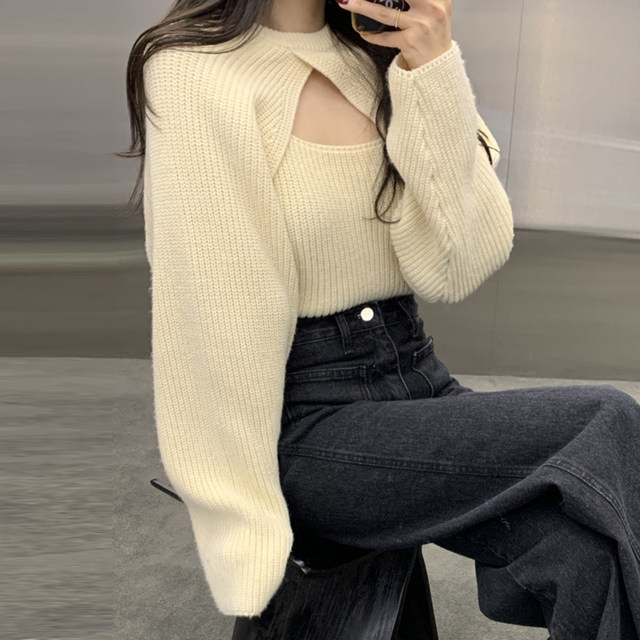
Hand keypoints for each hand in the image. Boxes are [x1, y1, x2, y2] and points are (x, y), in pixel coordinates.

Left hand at [336, 0, 452, 70]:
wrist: (438, 68)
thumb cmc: (432, 38)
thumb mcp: (434, 12)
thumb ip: (419, 1)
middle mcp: (432, 8)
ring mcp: (421, 25)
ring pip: (384, 13)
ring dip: (361, 7)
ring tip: (346, 3)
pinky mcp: (410, 42)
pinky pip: (385, 37)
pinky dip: (372, 36)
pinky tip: (363, 33)